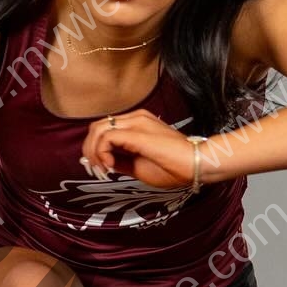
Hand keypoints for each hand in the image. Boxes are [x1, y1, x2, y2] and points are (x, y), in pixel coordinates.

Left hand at [79, 109, 200, 190]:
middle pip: (97, 126)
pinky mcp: (137, 132)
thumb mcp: (139, 166)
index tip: (100, 168)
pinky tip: (110, 165)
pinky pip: (107, 137)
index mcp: (137, 123)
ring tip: (103, 168)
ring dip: (93, 151)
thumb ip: (121, 161)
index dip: (95, 149)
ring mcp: (136, 122)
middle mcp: (135, 118)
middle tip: (96, 169)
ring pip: (98, 129)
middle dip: (90, 149)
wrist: (196, 164)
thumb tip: (104, 162)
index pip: (105, 129)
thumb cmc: (174, 167)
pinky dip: (102, 153)